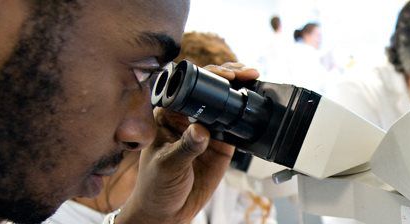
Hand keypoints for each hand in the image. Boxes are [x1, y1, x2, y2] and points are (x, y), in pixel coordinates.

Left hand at [119, 63, 258, 223]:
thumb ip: (186, 147)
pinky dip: (246, 116)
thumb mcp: (168, 165)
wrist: (168, 212)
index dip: (206, 76)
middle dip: (228, 76)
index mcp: (168, 115)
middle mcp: (187, 118)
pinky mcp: (221, 144)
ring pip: (225, 104)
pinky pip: (236, 126)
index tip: (224, 75)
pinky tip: (254, 108)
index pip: (187, 87)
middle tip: (244, 73)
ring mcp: (206, 130)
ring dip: (239, 91)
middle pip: (209, 89)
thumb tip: (202, 130)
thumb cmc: (155, 186)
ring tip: (253, 81)